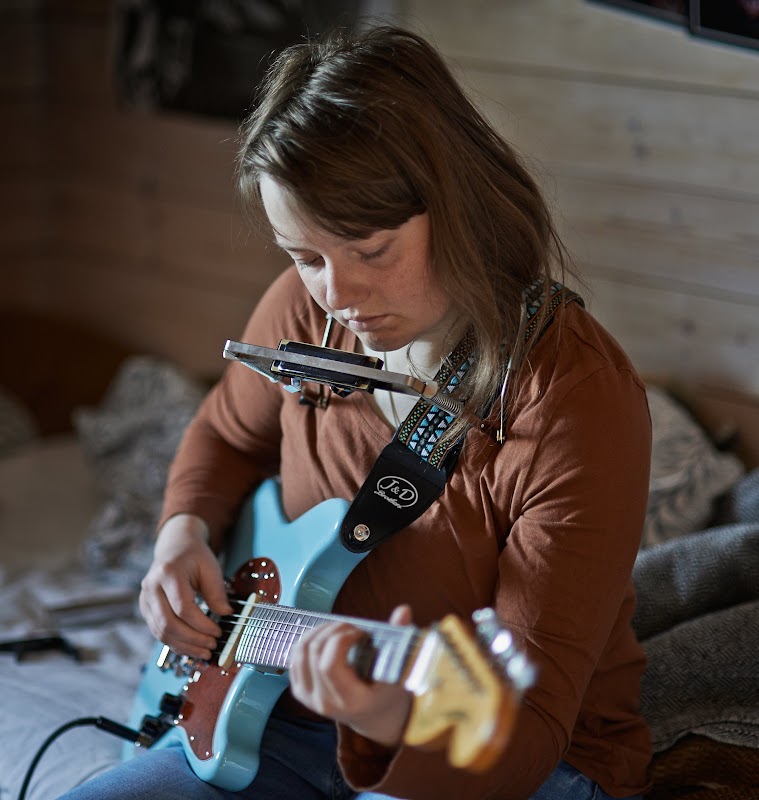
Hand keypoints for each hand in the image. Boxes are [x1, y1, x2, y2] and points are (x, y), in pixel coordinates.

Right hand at [139, 514, 232, 659]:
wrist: (175, 546)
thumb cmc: (195, 556)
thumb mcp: (211, 568)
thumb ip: (217, 592)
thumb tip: (226, 614)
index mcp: (168, 573)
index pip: (183, 607)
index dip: (201, 624)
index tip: (218, 632)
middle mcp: (151, 587)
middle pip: (168, 623)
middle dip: (192, 639)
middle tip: (212, 646)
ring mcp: (145, 599)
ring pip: (161, 632)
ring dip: (184, 646)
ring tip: (205, 651)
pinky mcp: (145, 609)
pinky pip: (158, 632)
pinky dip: (175, 643)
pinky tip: (192, 647)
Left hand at [289, 605, 413, 746]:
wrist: (373, 717)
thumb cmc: (388, 691)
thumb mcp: (399, 670)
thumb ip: (400, 638)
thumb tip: (403, 610)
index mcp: (350, 702)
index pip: (329, 666)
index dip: (340, 639)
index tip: (360, 632)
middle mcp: (325, 704)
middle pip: (314, 652)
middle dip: (332, 629)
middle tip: (351, 627)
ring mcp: (309, 699)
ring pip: (301, 651)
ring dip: (318, 631)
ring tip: (339, 629)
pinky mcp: (300, 692)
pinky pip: (294, 658)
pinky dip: (308, 640)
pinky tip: (326, 637)